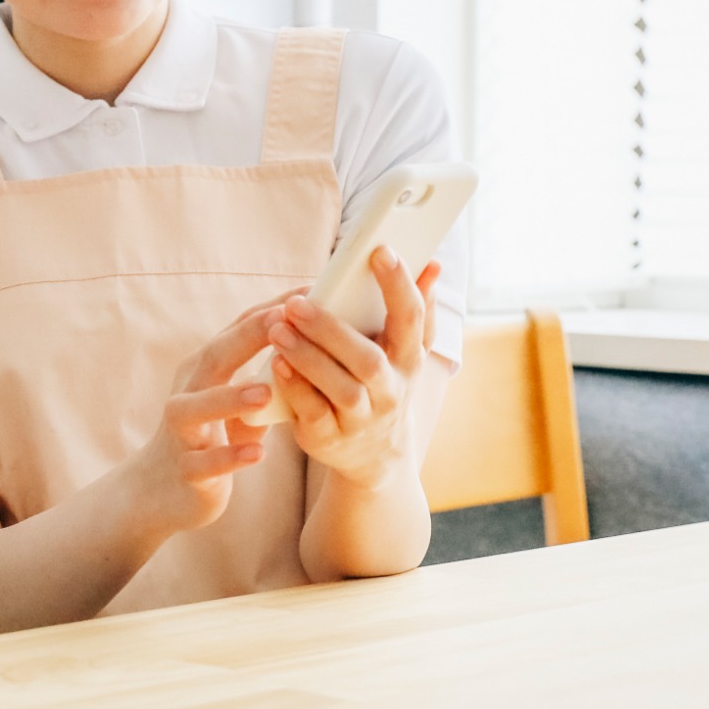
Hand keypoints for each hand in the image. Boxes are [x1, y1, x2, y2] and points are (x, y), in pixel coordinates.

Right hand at [128, 298, 288, 537]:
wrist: (160, 490)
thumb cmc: (209, 435)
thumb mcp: (233, 400)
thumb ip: (264, 375)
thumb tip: (313, 346)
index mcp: (204, 370)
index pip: (236, 331)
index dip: (270, 310)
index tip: (308, 290)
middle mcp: (187, 392)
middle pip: (214, 357)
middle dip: (248, 337)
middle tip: (284, 320)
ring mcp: (181, 432)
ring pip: (197, 408)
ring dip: (230, 397)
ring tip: (265, 391)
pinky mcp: (185, 470)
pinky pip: (205, 463)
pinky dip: (229, 456)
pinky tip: (257, 453)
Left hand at [269, 249, 442, 488]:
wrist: (374, 456)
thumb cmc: (383, 385)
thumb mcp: (403, 352)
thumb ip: (415, 308)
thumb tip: (431, 264)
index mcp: (408, 361)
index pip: (411, 319)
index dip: (399, 286)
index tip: (380, 252)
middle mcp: (390, 391)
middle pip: (368, 360)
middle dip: (331, 331)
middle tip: (296, 303)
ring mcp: (361, 418)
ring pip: (339, 389)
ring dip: (307, 358)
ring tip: (277, 329)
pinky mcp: (329, 437)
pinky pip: (313, 413)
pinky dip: (295, 388)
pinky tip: (276, 364)